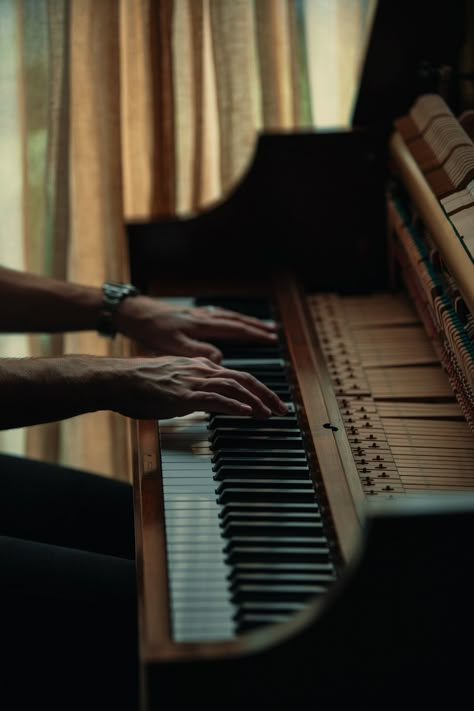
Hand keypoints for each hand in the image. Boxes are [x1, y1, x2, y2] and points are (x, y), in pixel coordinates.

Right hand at [105, 355, 287, 419]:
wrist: (115, 380)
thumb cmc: (137, 384)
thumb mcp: (171, 381)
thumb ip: (190, 386)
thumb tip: (203, 398)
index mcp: (198, 366)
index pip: (237, 375)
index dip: (258, 388)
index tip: (271, 402)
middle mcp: (199, 370)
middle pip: (243, 378)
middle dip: (266, 394)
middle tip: (282, 410)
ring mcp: (192, 381)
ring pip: (233, 387)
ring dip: (255, 401)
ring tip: (270, 413)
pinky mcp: (182, 395)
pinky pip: (214, 399)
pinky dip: (234, 405)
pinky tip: (247, 412)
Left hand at [116, 296, 276, 361]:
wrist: (133, 313)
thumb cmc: (151, 330)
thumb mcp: (174, 345)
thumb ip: (198, 352)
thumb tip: (221, 358)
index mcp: (203, 325)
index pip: (235, 329)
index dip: (254, 334)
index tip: (271, 338)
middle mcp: (203, 317)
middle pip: (236, 321)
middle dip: (256, 326)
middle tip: (273, 332)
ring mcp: (197, 315)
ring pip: (227, 316)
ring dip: (245, 322)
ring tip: (259, 326)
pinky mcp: (189, 316)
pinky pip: (217, 316)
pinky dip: (229, 319)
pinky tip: (229, 322)